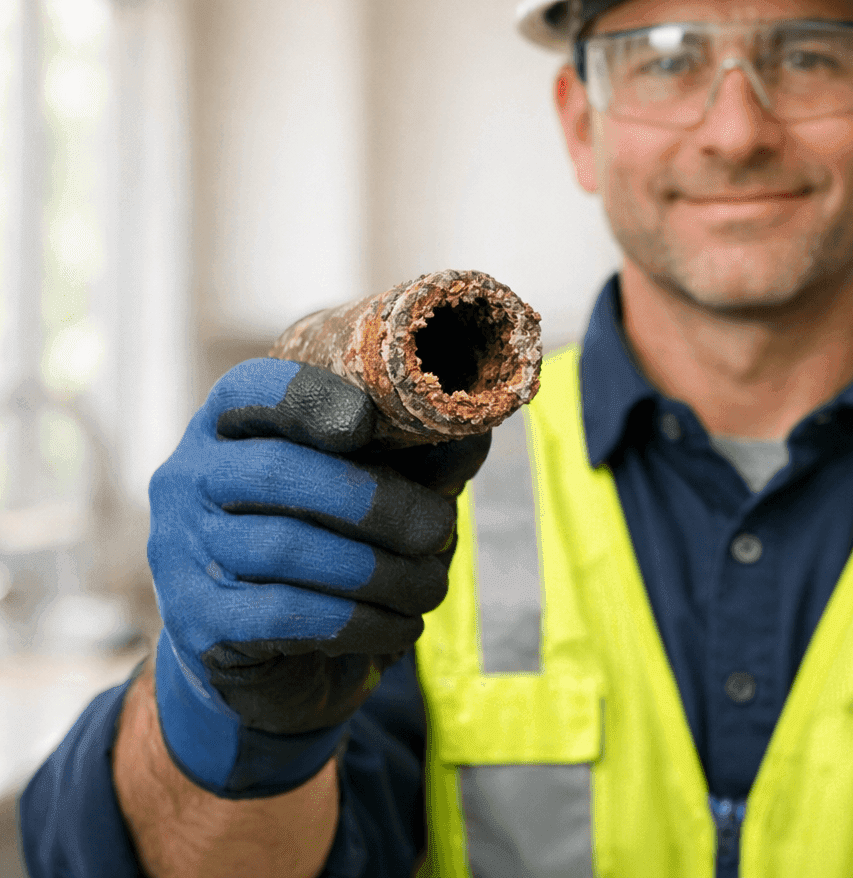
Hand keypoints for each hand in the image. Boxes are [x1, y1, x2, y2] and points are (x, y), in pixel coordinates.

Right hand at [147, 359, 490, 795]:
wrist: (269, 659)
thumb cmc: (329, 546)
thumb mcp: (377, 491)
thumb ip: (419, 458)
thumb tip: (474, 431)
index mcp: (228, 426)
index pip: (253, 389)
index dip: (311, 398)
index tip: (367, 423)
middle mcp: (188, 479)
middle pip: (278, 471)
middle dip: (377, 502)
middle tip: (440, 530)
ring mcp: (182, 553)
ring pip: (287, 549)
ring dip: (381, 571)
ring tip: (432, 585)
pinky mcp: (198, 624)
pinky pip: (286, 616)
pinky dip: (360, 621)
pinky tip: (401, 626)